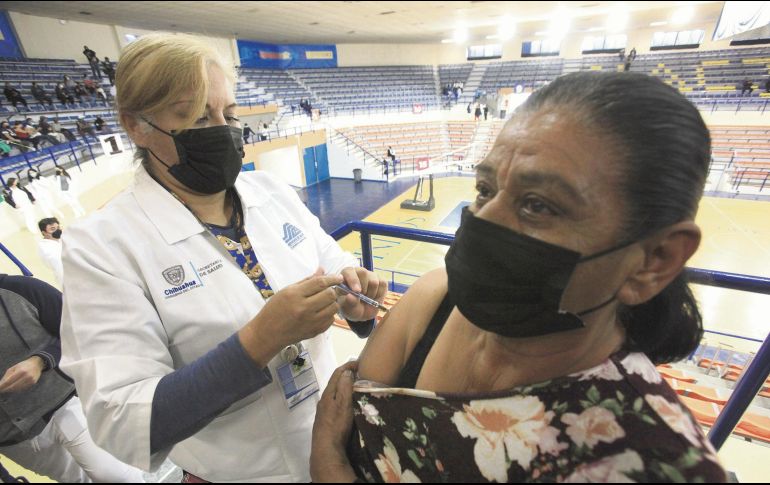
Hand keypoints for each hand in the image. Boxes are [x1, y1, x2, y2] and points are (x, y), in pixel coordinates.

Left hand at [0, 356, 44, 393]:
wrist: (37, 364)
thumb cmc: (23, 365)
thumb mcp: (14, 368)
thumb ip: (7, 376)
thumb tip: (1, 384)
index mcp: (20, 371)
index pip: (9, 381)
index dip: (2, 386)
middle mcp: (26, 376)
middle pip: (13, 386)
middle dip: (5, 389)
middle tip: (1, 390)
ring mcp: (30, 380)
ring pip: (17, 389)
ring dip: (10, 390)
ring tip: (6, 389)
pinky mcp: (33, 383)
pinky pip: (22, 388)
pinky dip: (16, 389)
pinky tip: (13, 388)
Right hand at [239, 268, 342, 366]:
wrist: (268, 333)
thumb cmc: (274, 310)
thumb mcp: (286, 291)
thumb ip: (306, 281)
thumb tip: (323, 270)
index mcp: (295, 295)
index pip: (320, 283)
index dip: (332, 278)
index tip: (338, 277)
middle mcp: (304, 308)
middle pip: (330, 295)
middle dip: (332, 290)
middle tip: (328, 290)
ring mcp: (310, 322)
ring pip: (333, 308)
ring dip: (332, 302)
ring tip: (324, 301)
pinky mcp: (314, 331)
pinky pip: (330, 320)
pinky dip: (329, 314)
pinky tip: (320, 312)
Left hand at [311, 361, 357, 482]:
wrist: (326, 448)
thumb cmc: (336, 425)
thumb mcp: (343, 404)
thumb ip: (345, 387)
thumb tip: (347, 371)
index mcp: (328, 393)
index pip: (337, 373)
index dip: (348, 365)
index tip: (359, 362)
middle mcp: (324, 399)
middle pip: (335, 382)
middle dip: (346, 375)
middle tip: (359, 372)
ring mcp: (323, 410)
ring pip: (334, 393)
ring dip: (344, 386)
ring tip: (355, 386)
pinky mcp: (325, 420)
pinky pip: (334, 402)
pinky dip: (341, 397)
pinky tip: (347, 403)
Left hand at [338, 267, 387, 321]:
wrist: (363, 313)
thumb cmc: (351, 307)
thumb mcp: (347, 308)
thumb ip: (348, 302)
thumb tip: (350, 296)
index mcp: (345, 276)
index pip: (348, 272)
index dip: (353, 280)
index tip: (356, 291)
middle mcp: (358, 272)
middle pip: (363, 273)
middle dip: (363, 288)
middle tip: (361, 298)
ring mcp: (370, 275)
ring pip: (373, 281)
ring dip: (370, 294)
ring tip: (366, 298)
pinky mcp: (381, 280)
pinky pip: (382, 284)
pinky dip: (378, 294)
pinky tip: (373, 297)